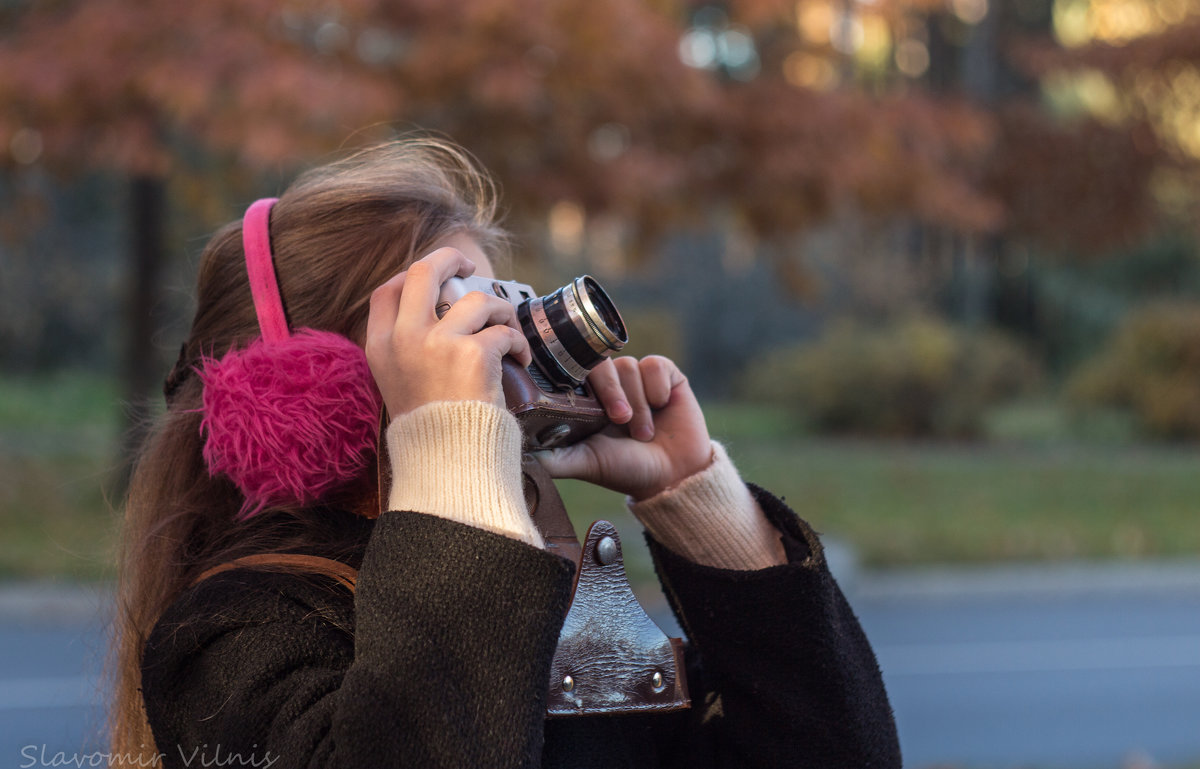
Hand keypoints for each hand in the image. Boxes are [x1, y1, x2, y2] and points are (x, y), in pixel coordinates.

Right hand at [365, 248, 532, 416]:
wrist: (448, 461)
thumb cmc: (432, 427)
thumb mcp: (400, 383)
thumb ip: (408, 347)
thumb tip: (436, 311)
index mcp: (380, 346)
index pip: (388, 290)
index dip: (414, 276)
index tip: (437, 277)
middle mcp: (404, 339)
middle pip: (424, 271)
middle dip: (451, 258)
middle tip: (469, 266)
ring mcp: (438, 344)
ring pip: (477, 299)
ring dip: (500, 310)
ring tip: (507, 329)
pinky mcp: (474, 354)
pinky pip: (505, 332)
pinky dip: (518, 343)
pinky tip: (520, 360)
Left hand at [533, 355, 713, 500]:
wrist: (673, 476)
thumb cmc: (625, 469)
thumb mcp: (585, 462)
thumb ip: (553, 457)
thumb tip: (520, 453)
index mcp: (585, 397)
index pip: (572, 370)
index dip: (576, 378)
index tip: (585, 401)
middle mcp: (608, 383)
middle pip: (599, 364)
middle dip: (612, 392)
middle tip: (620, 420)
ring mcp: (636, 377)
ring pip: (629, 367)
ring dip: (638, 402)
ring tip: (644, 432)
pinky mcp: (664, 374)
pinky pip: (655, 364)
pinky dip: (658, 388)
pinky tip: (662, 407)